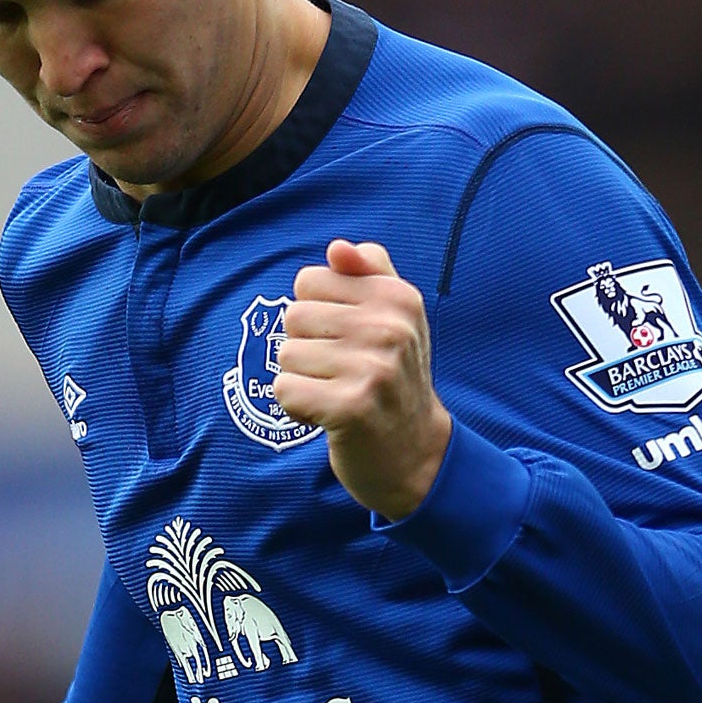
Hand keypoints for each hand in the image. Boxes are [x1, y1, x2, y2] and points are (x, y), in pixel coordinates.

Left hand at [274, 239, 452, 520]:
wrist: (416, 454)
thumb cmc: (394, 379)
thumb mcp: (396, 318)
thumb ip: (369, 273)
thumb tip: (337, 248)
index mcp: (397, 297)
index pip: (309, 281)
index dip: (316, 314)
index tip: (345, 340)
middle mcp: (390, 328)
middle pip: (293, 317)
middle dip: (306, 349)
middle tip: (342, 374)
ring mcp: (373, 368)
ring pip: (286, 355)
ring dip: (303, 381)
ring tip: (338, 394)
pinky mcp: (351, 407)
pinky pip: (285, 390)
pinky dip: (297, 408)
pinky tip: (328, 417)